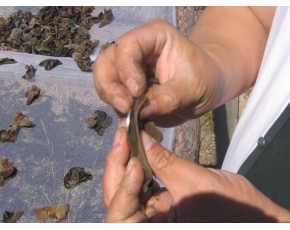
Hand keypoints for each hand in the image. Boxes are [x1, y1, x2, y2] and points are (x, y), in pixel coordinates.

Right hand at [93, 19, 222, 126]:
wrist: (205, 89)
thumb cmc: (204, 79)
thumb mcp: (192, 89)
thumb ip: (167, 98)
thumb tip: (140, 111)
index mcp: (154, 36)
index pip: (128, 46)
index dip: (127, 69)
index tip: (137, 92)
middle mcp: (136, 49)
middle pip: (106, 62)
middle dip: (111, 87)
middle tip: (125, 108)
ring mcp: (128, 68)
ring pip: (105, 80)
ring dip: (112, 99)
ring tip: (129, 114)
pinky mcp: (127, 86)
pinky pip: (113, 96)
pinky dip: (118, 108)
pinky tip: (131, 117)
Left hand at [103, 126, 289, 221]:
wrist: (253, 215)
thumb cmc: (232, 207)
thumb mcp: (196, 182)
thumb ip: (165, 162)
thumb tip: (141, 138)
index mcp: (155, 227)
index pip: (121, 216)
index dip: (121, 186)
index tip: (131, 156)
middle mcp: (147, 222)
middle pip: (116, 199)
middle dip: (117, 167)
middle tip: (122, 137)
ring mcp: (151, 213)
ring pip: (123, 190)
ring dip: (123, 163)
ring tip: (126, 138)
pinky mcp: (157, 202)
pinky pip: (138, 184)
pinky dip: (136, 165)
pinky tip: (138, 147)